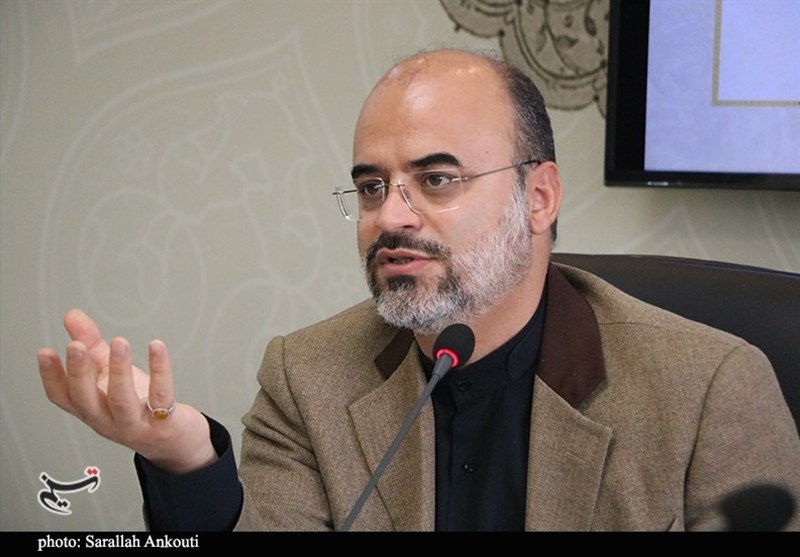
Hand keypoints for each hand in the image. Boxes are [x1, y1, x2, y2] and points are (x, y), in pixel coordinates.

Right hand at [37, 309, 216, 473]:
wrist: (175, 442)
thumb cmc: (140, 405)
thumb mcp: (111, 374)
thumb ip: (91, 344)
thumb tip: (72, 316)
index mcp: (91, 408)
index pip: (63, 397)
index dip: (51, 376)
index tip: (46, 352)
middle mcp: (108, 420)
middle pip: (86, 400)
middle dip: (79, 372)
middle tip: (76, 346)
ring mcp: (136, 424)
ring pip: (121, 400)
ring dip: (118, 370)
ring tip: (119, 343)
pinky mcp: (164, 422)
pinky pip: (161, 396)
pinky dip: (160, 371)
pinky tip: (157, 347)